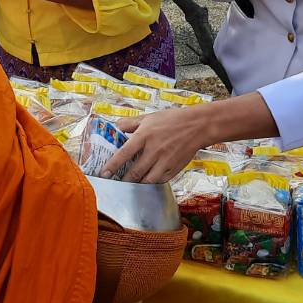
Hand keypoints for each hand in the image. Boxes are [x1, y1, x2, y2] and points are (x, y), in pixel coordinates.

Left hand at [102, 107, 216, 184]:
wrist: (197, 126)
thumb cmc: (172, 120)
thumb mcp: (149, 117)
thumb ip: (130, 124)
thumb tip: (114, 127)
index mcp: (145, 136)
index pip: (124, 154)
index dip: (112, 165)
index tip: (104, 173)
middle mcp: (154, 150)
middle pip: (134, 172)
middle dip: (123, 180)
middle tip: (116, 182)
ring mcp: (165, 161)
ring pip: (147, 180)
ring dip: (137, 184)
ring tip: (130, 184)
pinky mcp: (174, 169)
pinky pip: (160, 181)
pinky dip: (151, 183)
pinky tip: (147, 180)